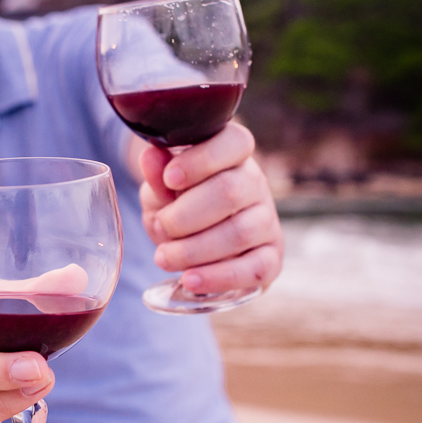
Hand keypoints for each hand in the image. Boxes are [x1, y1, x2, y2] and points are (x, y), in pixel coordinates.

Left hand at [138, 122, 283, 294]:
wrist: (193, 237)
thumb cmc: (178, 202)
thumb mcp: (161, 187)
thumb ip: (158, 175)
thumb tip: (150, 156)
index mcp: (232, 154)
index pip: (234, 142)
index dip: (202, 160)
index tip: (170, 179)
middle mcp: (255, 183)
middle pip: (230, 191)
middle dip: (186, 215)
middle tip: (161, 227)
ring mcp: (266, 220)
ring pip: (240, 233)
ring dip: (194, 250)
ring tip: (164, 257)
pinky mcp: (271, 256)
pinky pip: (255, 269)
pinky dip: (219, 277)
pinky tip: (190, 280)